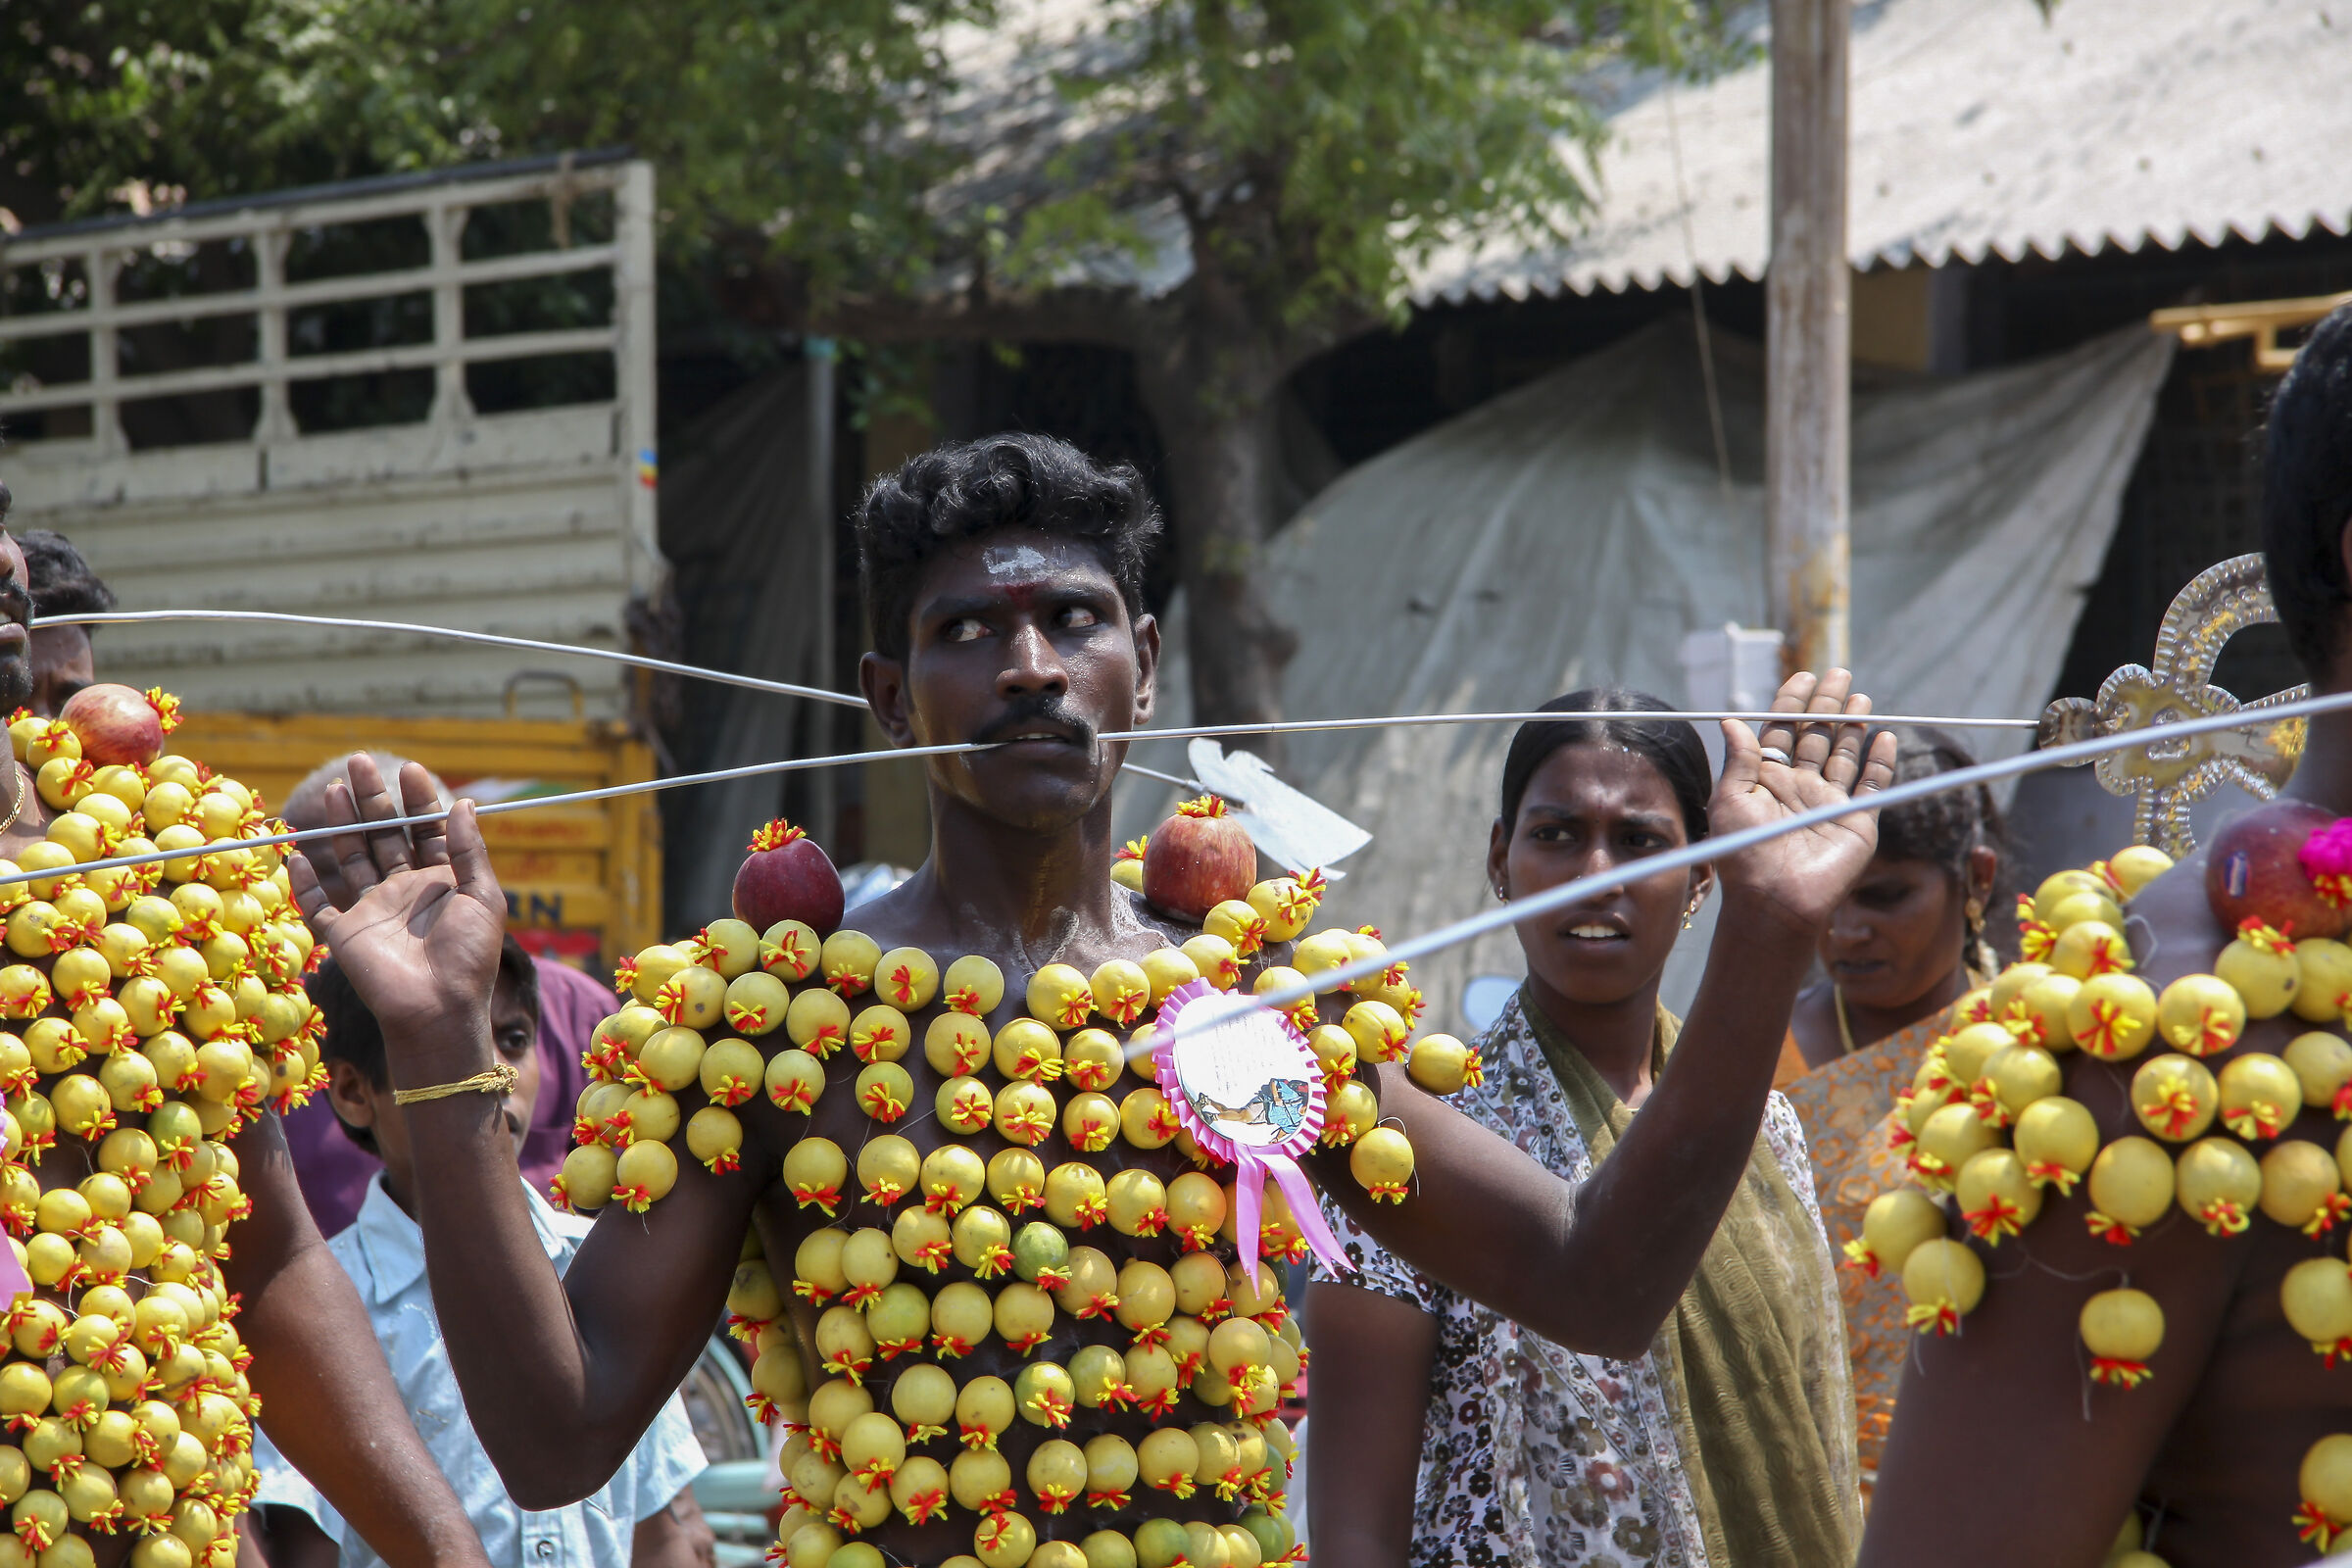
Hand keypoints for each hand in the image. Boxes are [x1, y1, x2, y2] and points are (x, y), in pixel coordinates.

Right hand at [287, 754, 507, 1067]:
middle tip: (359, 762)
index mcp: (440, 883)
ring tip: (333, 789)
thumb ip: (469, 851)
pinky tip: (298, 853)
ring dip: (341, 826)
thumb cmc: (469, 956)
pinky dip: (306, 882)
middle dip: (372, 799)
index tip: (409, 769)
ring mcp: (372, 912)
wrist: (440, 1009)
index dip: (418, 800)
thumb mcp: (484, 897)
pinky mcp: (345, 935)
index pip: (425, 831)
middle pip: (383, 836)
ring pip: (351, 859)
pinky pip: (318, 905)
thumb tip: (463, 803)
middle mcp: (403, 892)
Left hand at [1710, 669, 1897, 935]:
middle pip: (1815, 736)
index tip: (1803, 676)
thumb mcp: (1730, 800)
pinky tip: (1885, 736)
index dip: (1792, 703)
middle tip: (1839, 673)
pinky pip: (1872, 784)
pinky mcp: (1856, 820)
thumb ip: (1738, 759)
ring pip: (1844, 754)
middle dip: (1826, 704)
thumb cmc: (1743, 854)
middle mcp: (1798, 788)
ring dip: (1853, 725)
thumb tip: (1729, 718)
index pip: (1781, 732)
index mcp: (1765, 780)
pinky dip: (1881, 760)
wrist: (1775, 900)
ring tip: (1860, 697)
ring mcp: (1829, 803)